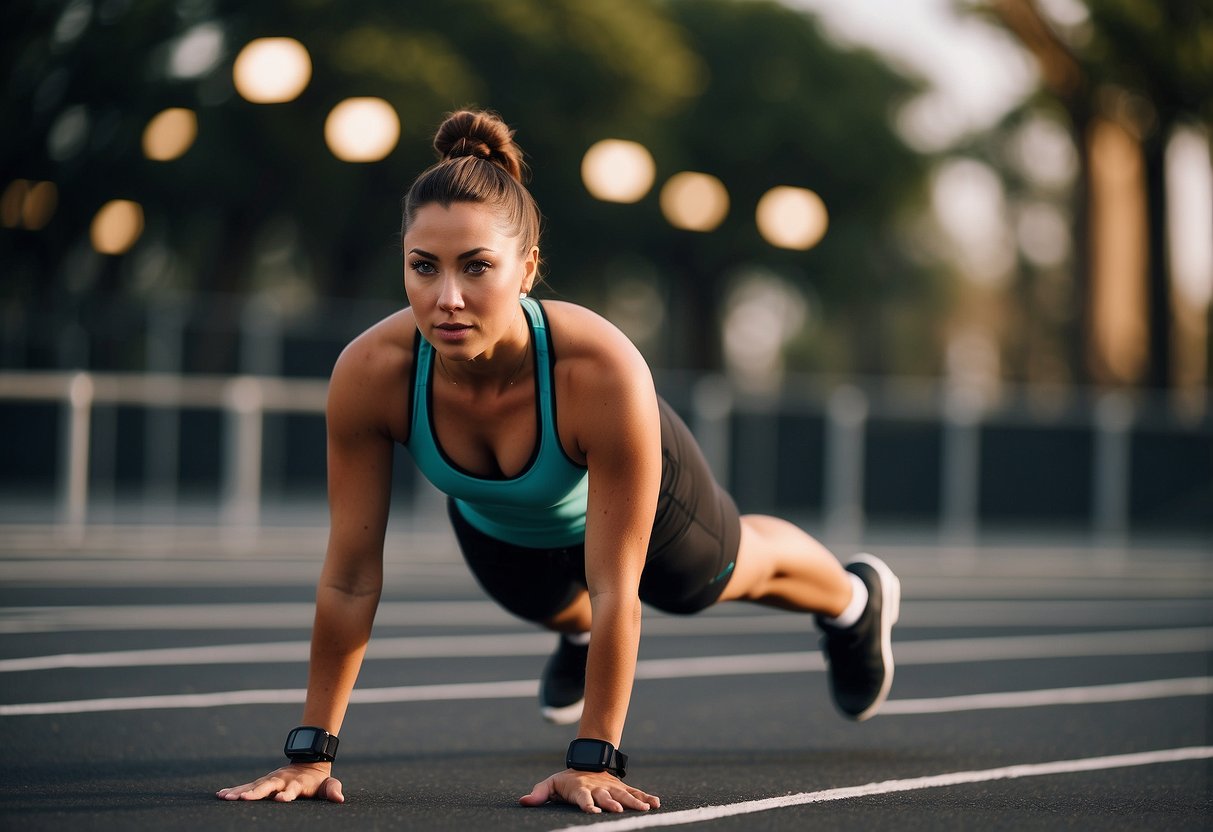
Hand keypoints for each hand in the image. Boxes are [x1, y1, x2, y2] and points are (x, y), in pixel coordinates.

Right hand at [216, 762, 343, 802]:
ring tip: (225, 797)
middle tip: (243, 798)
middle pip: (268, 786)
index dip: (288, 794)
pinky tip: (220, 795)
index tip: (281, 799)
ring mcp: (271, 780)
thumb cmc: (318, 780)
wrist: (309, 763)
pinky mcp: (262, 782)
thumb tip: (340, 798)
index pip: (293, 789)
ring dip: (239, 791)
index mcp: (298, 782)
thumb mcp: (328, 784)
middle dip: (256, 793)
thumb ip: (332, 790)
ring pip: (253, 785)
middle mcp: (282, 780)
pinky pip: (246, 786)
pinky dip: (234, 790)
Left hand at [519, 769, 659, 813]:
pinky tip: (656, 803)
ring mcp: (611, 787)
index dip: (587, 804)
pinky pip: (636, 792)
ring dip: (634, 802)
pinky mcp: (621, 788)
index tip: (592, 811)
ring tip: (644, 809)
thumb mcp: (551, 784)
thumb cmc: (566, 781)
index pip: (582, 797)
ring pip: (624, 795)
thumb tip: (523, 801)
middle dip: (612, 804)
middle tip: (619, 811)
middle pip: (606, 796)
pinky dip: (646, 797)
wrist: (586, 763)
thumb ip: (539, 793)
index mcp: (580, 788)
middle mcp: (597, 788)